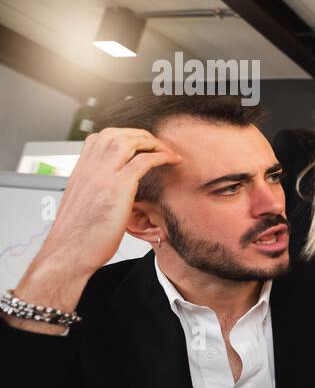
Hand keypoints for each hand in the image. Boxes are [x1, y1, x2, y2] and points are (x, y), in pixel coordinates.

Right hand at [9, 128, 180, 331]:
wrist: (69, 253)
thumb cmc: (78, 237)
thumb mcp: (81, 206)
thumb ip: (92, 193)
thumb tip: (102, 194)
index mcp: (80, 171)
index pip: (98, 138)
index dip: (121, 136)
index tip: (138, 145)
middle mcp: (89, 169)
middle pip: (115, 134)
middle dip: (140, 135)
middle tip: (157, 145)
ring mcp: (103, 175)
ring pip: (129, 141)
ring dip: (152, 142)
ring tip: (166, 151)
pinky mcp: (118, 187)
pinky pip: (144, 161)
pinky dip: (161, 156)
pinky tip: (172, 161)